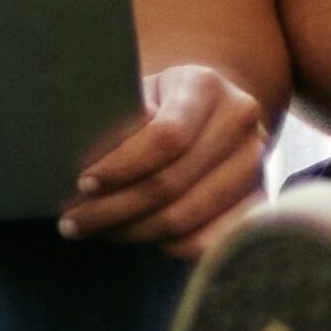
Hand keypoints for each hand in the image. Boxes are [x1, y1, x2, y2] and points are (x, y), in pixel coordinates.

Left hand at [60, 60, 274, 249]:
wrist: (203, 111)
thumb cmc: (151, 104)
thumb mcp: (134, 94)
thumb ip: (120, 118)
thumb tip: (94, 156)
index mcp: (205, 85)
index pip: (166, 137)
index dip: (121, 167)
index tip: (83, 183)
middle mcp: (241, 120)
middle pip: (173, 182)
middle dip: (114, 208)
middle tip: (71, 222)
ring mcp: (256, 161)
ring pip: (188, 215)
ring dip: (133, 231)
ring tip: (94, 232)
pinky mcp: (259, 195)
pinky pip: (215, 238)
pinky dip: (171, 246)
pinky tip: (141, 240)